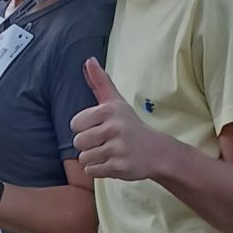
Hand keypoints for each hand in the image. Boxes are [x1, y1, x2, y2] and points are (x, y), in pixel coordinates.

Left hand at [71, 59, 164, 180]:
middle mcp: (113, 128)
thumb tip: (88, 60)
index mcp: (108, 110)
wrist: (157, 152)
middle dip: (89, 145)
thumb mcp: (116, 102)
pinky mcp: (119, 167)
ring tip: (109, 153)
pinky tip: (112, 163)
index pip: (75, 124)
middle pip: (78, 142)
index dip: (84, 129)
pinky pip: (92, 171)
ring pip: (84, 158)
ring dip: (94, 158)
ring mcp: (117, 149)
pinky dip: (99, 170)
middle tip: (105, 142)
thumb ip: (100, 83)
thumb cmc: (130, 125)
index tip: (99, 128)